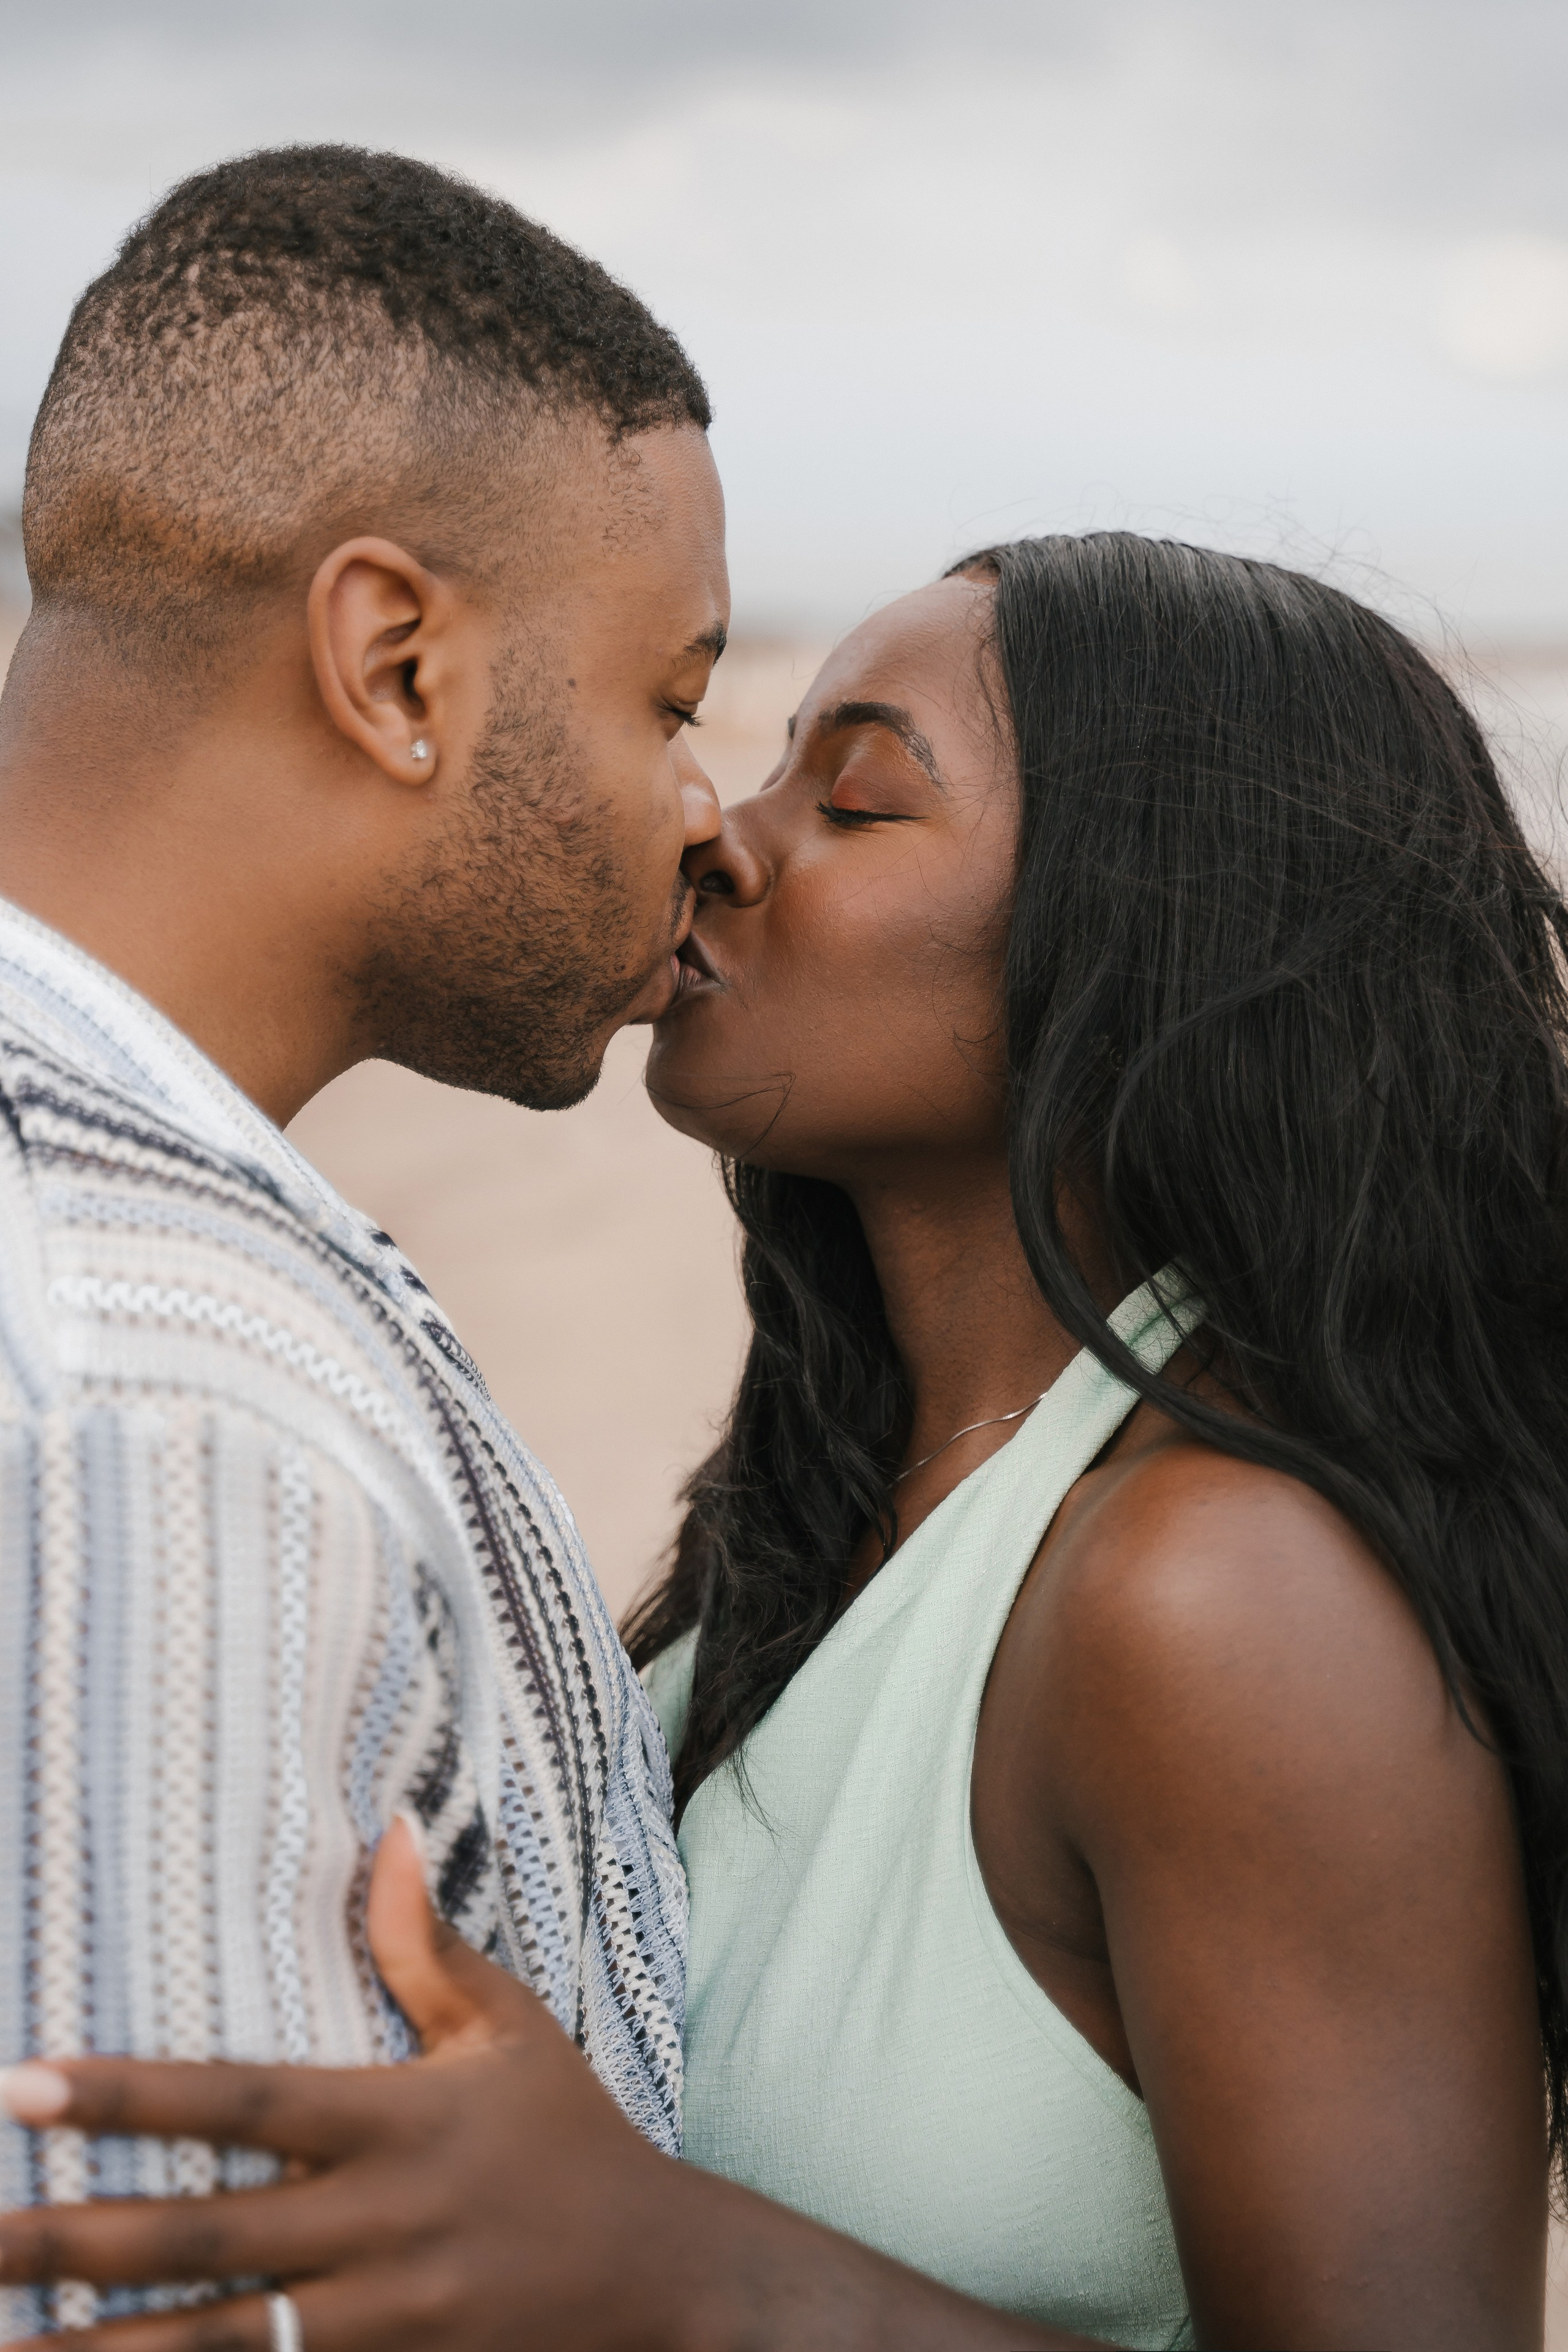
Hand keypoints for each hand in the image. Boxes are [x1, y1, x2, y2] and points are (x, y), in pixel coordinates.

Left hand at [0, 1826, 1083, 2349]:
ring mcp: (385, 2320)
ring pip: (220, 2347)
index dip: (130, 2095)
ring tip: (4, 2351)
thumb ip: (431, 1946)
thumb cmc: (571, 2137)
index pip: (241, 2101)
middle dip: (71, 2246)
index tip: (21, 2085)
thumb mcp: (510, 2032)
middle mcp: (380, 2225)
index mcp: (398, 2122)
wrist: (661, 2280)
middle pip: (202, 2239)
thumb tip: (388, 1831)